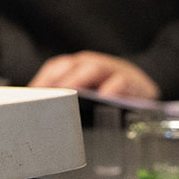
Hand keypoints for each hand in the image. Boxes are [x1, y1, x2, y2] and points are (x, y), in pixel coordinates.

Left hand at [28, 51, 159, 100]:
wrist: (147, 86)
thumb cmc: (111, 92)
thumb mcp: (90, 91)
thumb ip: (70, 98)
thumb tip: (42, 114)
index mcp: (81, 66)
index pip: (58, 66)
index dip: (44, 78)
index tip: (31, 93)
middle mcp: (96, 64)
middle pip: (72, 64)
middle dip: (59, 77)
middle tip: (47, 94)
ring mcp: (115, 71)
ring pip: (94, 67)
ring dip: (80, 78)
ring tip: (70, 91)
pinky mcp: (134, 83)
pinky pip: (122, 82)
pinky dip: (113, 88)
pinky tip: (105, 96)